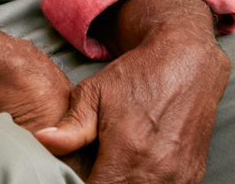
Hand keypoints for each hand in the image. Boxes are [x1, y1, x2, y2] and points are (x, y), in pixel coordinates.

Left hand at [36, 0, 227, 183]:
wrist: (186, 62)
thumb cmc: (138, 76)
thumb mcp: (96, 94)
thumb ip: (71, 126)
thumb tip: (42, 141)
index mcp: (127, 152)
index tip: (76, 178)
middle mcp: (157, 170)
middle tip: (94, 170)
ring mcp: (178, 176)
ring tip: (114, 169)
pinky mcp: (191, 176)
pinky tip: (136, 171)